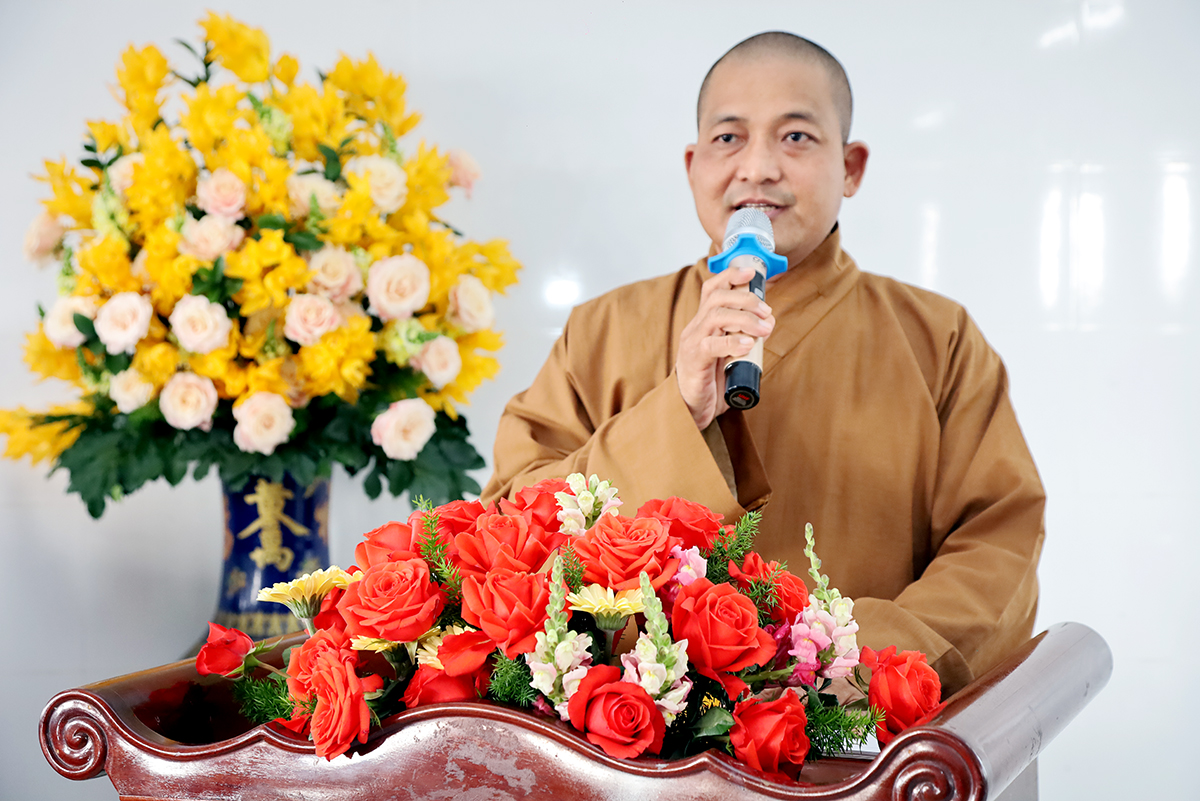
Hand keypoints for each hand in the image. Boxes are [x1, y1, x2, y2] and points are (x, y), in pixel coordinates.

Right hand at [675, 265, 773, 428]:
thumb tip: (767, 321)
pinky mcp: (695, 361)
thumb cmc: (710, 381)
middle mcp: (695, 328)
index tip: (752, 273)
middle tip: (766, 311)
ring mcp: (693, 343)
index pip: (712, 289)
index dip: (731, 276)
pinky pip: (712, 345)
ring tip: (764, 329)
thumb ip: (743, 336)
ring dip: (744, 318)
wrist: (690, 409)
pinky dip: (733, 341)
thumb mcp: (728, 353)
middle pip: (717, 297)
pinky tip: (748, 344)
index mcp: (703, 323)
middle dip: (745, 298)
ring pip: (716, 316)